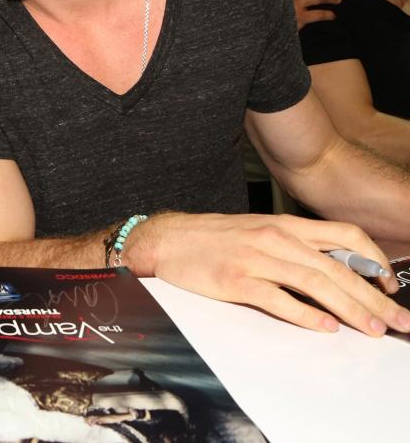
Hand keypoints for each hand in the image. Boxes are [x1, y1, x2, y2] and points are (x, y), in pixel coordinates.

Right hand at [129, 212, 409, 336]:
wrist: (167, 239)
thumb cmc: (212, 238)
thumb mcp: (258, 231)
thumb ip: (294, 246)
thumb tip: (332, 270)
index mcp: (284, 224)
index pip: (344, 236)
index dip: (373, 260)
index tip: (389, 285)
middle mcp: (275, 237)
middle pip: (337, 267)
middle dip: (373, 297)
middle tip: (397, 320)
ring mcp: (255, 258)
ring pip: (315, 283)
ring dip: (350, 309)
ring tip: (372, 329)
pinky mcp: (235, 280)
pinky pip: (278, 299)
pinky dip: (306, 315)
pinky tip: (325, 327)